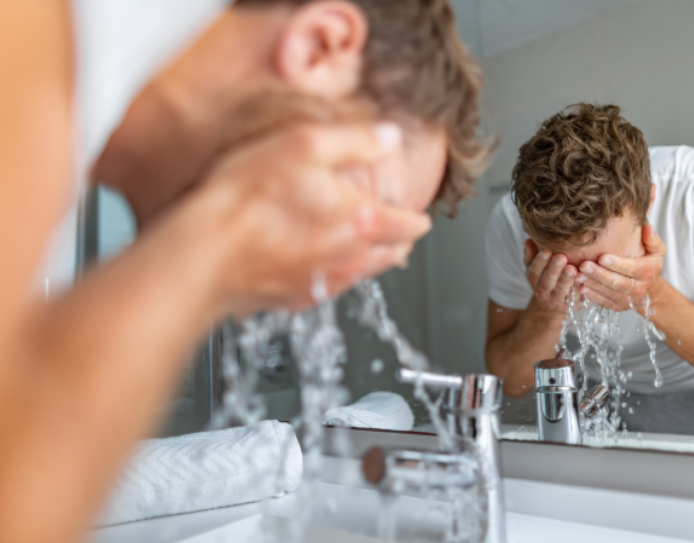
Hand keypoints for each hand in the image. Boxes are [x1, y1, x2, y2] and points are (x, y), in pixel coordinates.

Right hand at [191, 122, 431, 311]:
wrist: (206, 252)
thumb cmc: (249, 198)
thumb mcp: (305, 146)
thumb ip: (356, 141)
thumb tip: (390, 137)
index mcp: (360, 221)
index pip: (406, 225)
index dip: (418, 220)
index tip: (421, 219)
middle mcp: (348, 258)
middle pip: (389, 257)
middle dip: (399, 245)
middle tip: (402, 239)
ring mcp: (322, 283)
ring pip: (362, 276)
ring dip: (372, 263)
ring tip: (373, 254)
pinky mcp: (294, 299)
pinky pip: (328, 289)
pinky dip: (336, 277)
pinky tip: (325, 269)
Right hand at [523, 239, 577, 313]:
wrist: (552, 304)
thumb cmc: (546, 277)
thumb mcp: (535, 266)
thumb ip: (531, 255)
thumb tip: (529, 241)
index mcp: (534, 279)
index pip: (535, 270)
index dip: (540, 261)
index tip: (546, 251)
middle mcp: (543, 291)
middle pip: (547, 281)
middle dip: (554, 269)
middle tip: (561, 257)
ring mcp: (556, 300)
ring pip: (561, 291)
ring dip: (566, 280)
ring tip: (572, 269)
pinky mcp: (570, 306)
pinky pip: (575, 299)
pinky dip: (579, 291)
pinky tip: (584, 282)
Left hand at [575, 224, 665, 312]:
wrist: (650, 289)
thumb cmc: (649, 263)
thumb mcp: (656, 251)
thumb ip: (652, 240)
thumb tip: (647, 227)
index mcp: (647, 272)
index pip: (632, 268)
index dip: (617, 264)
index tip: (602, 257)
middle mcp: (638, 288)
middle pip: (617, 282)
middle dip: (599, 274)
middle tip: (584, 265)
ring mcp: (627, 299)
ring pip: (608, 293)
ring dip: (592, 284)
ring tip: (577, 276)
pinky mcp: (617, 306)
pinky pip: (603, 301)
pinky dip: (591, 295)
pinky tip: (579, 287)